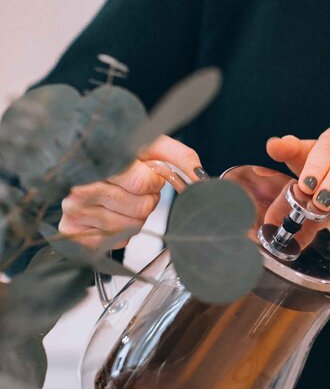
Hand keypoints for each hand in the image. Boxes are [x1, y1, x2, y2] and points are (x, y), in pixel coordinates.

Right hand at [58, 134, 202, 250]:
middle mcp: (81, 185)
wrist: (82, 161)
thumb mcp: (152, 146)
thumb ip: (181, 157)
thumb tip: (199, 179)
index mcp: (100, 160)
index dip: (153, 183)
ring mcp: (73, 209)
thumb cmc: (120, 154)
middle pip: (139, 209)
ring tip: (124, 201)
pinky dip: (120, 233)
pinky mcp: (71, 231)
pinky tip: (112, 214)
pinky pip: (113, 242)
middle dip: (147, 201)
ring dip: (135, 218)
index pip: (142, 184)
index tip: (149, 176)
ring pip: (129, 227)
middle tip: (136, 191)